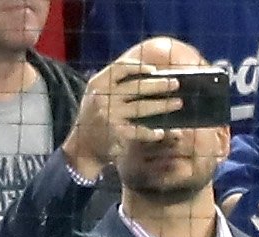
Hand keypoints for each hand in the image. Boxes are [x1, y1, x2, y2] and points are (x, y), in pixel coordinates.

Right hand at [60, 59, 178, 178]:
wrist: (82, 148)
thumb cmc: (93, 119)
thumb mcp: (95, 96)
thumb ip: (113, 84)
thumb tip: (146, 74)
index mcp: (97, 84)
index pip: (119, 68)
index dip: (138, 66)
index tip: (154, 69)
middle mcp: (102, 97)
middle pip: (136, 87)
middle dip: (159, 84)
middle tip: (175, 84)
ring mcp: (110, 115)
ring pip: (141, 108)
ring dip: (162, 105)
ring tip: (177, 103)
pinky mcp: (116, 133)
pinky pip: (139, 131)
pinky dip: (151, 132)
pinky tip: (161, 132)